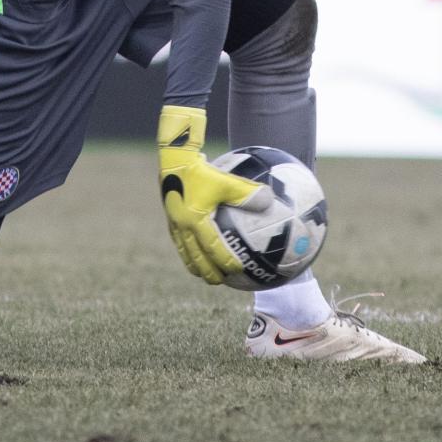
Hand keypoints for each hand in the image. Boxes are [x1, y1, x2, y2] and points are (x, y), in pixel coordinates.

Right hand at [157, 105, 268, 284]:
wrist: (173, 158)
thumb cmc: (201, 169)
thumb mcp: (227, 181)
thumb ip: (248, 193)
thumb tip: (270, 200)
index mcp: (196, 220)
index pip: (213, 248)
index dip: (225, 261)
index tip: (237, 271)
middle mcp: (182, 226)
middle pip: (195, 257)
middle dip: (206, 272)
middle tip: (219, 282)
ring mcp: (173, 223)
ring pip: (184, 251)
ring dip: (194, 264)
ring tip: (203, 274)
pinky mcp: (170, 216)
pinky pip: (179, 240)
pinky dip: (187, 250)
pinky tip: (195, 249)